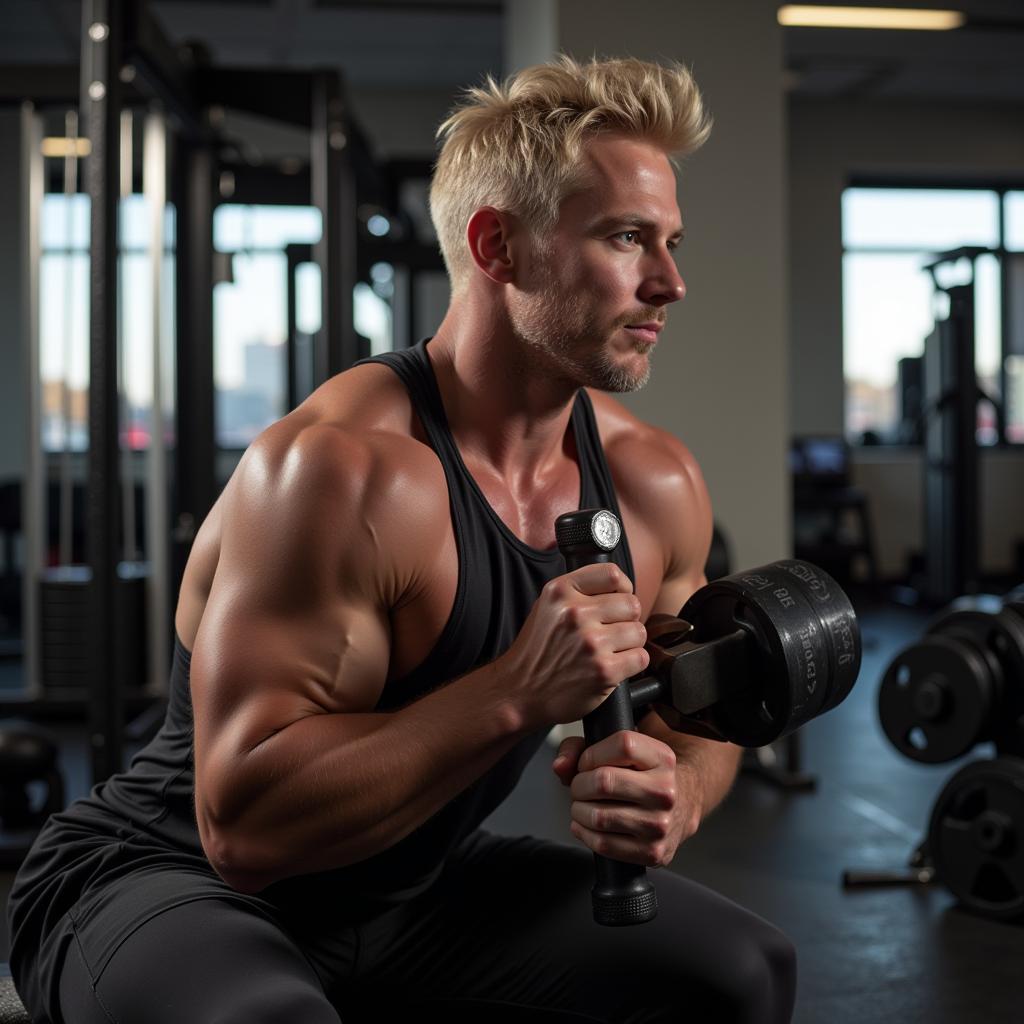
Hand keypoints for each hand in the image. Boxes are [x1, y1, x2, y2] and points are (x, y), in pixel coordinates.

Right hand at [499, 564, 649, 728]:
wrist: (518, 692)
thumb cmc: (537, 650)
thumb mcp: (547, 607)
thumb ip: (578, 591)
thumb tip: (621, 587)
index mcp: (560, 592)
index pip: (613, 575)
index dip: (624, 588)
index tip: (619, 600)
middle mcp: (575, 613)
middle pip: (632, 604)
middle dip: (627, 619)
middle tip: (611, 632)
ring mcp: (590, 643)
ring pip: (639, 632)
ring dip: (630, 644)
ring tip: (609, 651)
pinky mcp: (604, 670)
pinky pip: (640, 658)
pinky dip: (632, 664)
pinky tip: (612, 666)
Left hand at [552, 730, 702, 866]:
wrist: (680, 805)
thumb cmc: (641, 774)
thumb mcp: (620, 749)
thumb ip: (580, 748)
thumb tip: (560, 766)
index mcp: (662, 758)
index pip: (622, 745)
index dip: (592, 754)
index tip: (587, 763)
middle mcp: (666, 791)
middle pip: (604, 782)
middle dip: (579, 785)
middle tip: (579, 787)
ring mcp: (660, 825)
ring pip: (599, 816)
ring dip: (579, 810)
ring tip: (583, 805)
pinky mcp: (652, 852)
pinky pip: (604, 845)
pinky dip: (585, 833)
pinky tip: (586, 824)